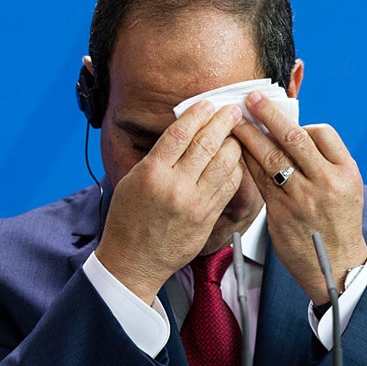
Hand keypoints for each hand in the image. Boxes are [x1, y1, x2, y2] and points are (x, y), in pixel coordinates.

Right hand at [96, 101, 243, 303]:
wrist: (133, 261)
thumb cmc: (128, 221)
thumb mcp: (133, 180)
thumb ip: (159, 157)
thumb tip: (184, 133)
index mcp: (152, 173)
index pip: (180, 133)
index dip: (198, 114)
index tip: (208, 104)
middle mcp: (175, 186)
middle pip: (206, 144)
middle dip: (223, 122)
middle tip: (232, 110)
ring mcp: (194, 203)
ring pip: (224, 164)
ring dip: (234, 144)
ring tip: (237, 133)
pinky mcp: (207, 218)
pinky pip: (228, 187)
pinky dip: (235, 170)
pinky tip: (236, 160)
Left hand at [233, 92, 366, 304]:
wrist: (335, 266)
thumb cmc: (337, 223)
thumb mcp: (346, 189)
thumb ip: (323, 164)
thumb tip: (293, 135)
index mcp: (346, 172)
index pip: (322, 133)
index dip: (301, 123)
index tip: (285, 121)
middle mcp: (326, 182)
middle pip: (293, 139)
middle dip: (269, 115)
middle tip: (251, 98)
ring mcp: (302, 198)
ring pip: (272, 157)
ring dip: (250, 135)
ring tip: (235, 120)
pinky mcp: (281, 213)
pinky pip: (260, 179)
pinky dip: (247, 161)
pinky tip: (236, 150)